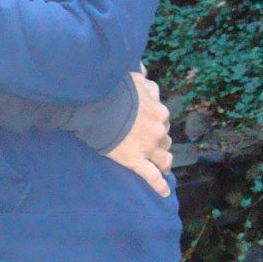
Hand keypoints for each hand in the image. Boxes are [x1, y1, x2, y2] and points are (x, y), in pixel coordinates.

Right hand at [105, 70, 172, 197]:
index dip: (156, 122)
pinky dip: (159, 186)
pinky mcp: (135, 161)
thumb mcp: (132, 77)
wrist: (97, 105)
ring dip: (163, 162)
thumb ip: (141, 77)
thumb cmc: (112, 90)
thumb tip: (144, 69)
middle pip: (165, 139)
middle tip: (149, 143)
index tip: (147, 123)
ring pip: (164, 159)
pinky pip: (151, 176)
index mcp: (159, 111)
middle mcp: (158, 130)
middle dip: (159, 141)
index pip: (163, 119)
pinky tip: (163, 193)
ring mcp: (148, 147)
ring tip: (161, 166)